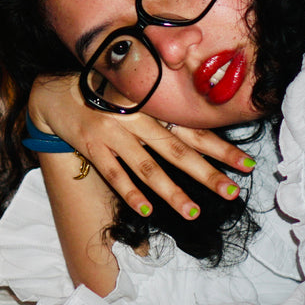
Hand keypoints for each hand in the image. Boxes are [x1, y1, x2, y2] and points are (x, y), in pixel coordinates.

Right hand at [29, 75, 255, 219]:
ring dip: (172, 192)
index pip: (194, 130)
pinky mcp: (92, 147)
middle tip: (231, 192)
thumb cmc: (106, 96)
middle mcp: (138, 119)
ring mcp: (114, 133)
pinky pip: (113, 173)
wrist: (56, 92)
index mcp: (154, 107)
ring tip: (193, 212)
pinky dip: (130, 192)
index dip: (222, 147)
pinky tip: (147, 210)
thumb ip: (165, 111)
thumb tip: (203, 132)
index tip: (247, 164)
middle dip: (206, 173)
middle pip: (178, 151)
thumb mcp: (138, 96)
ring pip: (148, 167)